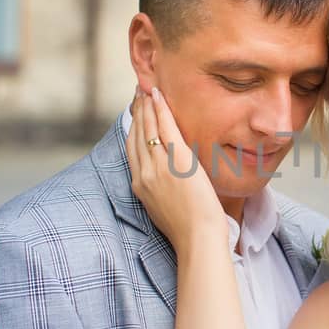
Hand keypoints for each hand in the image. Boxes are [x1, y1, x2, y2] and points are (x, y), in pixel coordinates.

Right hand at [126, 87, 226, 252]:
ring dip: (146, 106)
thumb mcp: (165, 208)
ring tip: (147, 89)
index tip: (135, 113)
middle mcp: (143, 173)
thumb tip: (169, 178)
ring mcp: (158, 166)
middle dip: (137, 112)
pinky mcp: (176, 160)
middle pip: (136, 135)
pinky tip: (158, 96)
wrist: (197, 238)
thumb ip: (161, 189)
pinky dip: (160, 109)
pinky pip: (165, 128)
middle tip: (138, 93)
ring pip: (147, 128)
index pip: (132, 149)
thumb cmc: (189, 230)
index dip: (133, 129)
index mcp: (139, 186)